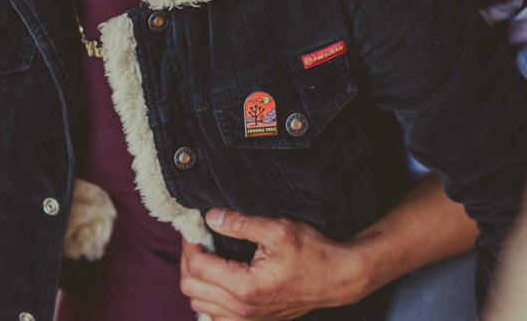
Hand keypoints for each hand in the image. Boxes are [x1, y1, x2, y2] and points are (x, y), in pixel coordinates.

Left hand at [180, 175, 477, 320]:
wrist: (337, 278)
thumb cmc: (312, 251)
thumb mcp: (278, 228)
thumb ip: (241, 223)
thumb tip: (211, 216)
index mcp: (246, 287)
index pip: (197, 266)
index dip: (191, 243)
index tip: (196, 226)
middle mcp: (242, 310)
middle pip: (190, 288)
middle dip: (189, 259)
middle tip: (199, 237)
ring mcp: (246, 319)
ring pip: (199, 303)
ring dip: (197, 278)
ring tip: (208, 253)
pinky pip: (214, 314)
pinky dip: (208, 294)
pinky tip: (220, 273)